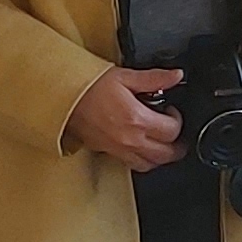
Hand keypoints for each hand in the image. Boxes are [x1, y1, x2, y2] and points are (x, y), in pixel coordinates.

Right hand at [67, 64, 186, 169]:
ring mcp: (119, 149)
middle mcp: (130, 139)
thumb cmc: (89, 86)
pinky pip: (132, 165)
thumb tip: (175, 76)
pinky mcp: (107, 153)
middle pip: (166, 155)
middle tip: (176, 133)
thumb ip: (155, 78)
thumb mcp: (126, 76)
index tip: (172, 112)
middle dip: (177, 145)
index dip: (178, 121)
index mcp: (137, 119)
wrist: (63, 96)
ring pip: (150, 165)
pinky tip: (141, 147)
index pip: (172, 131)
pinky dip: (142, 160)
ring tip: (162, 143)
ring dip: (160, 156)